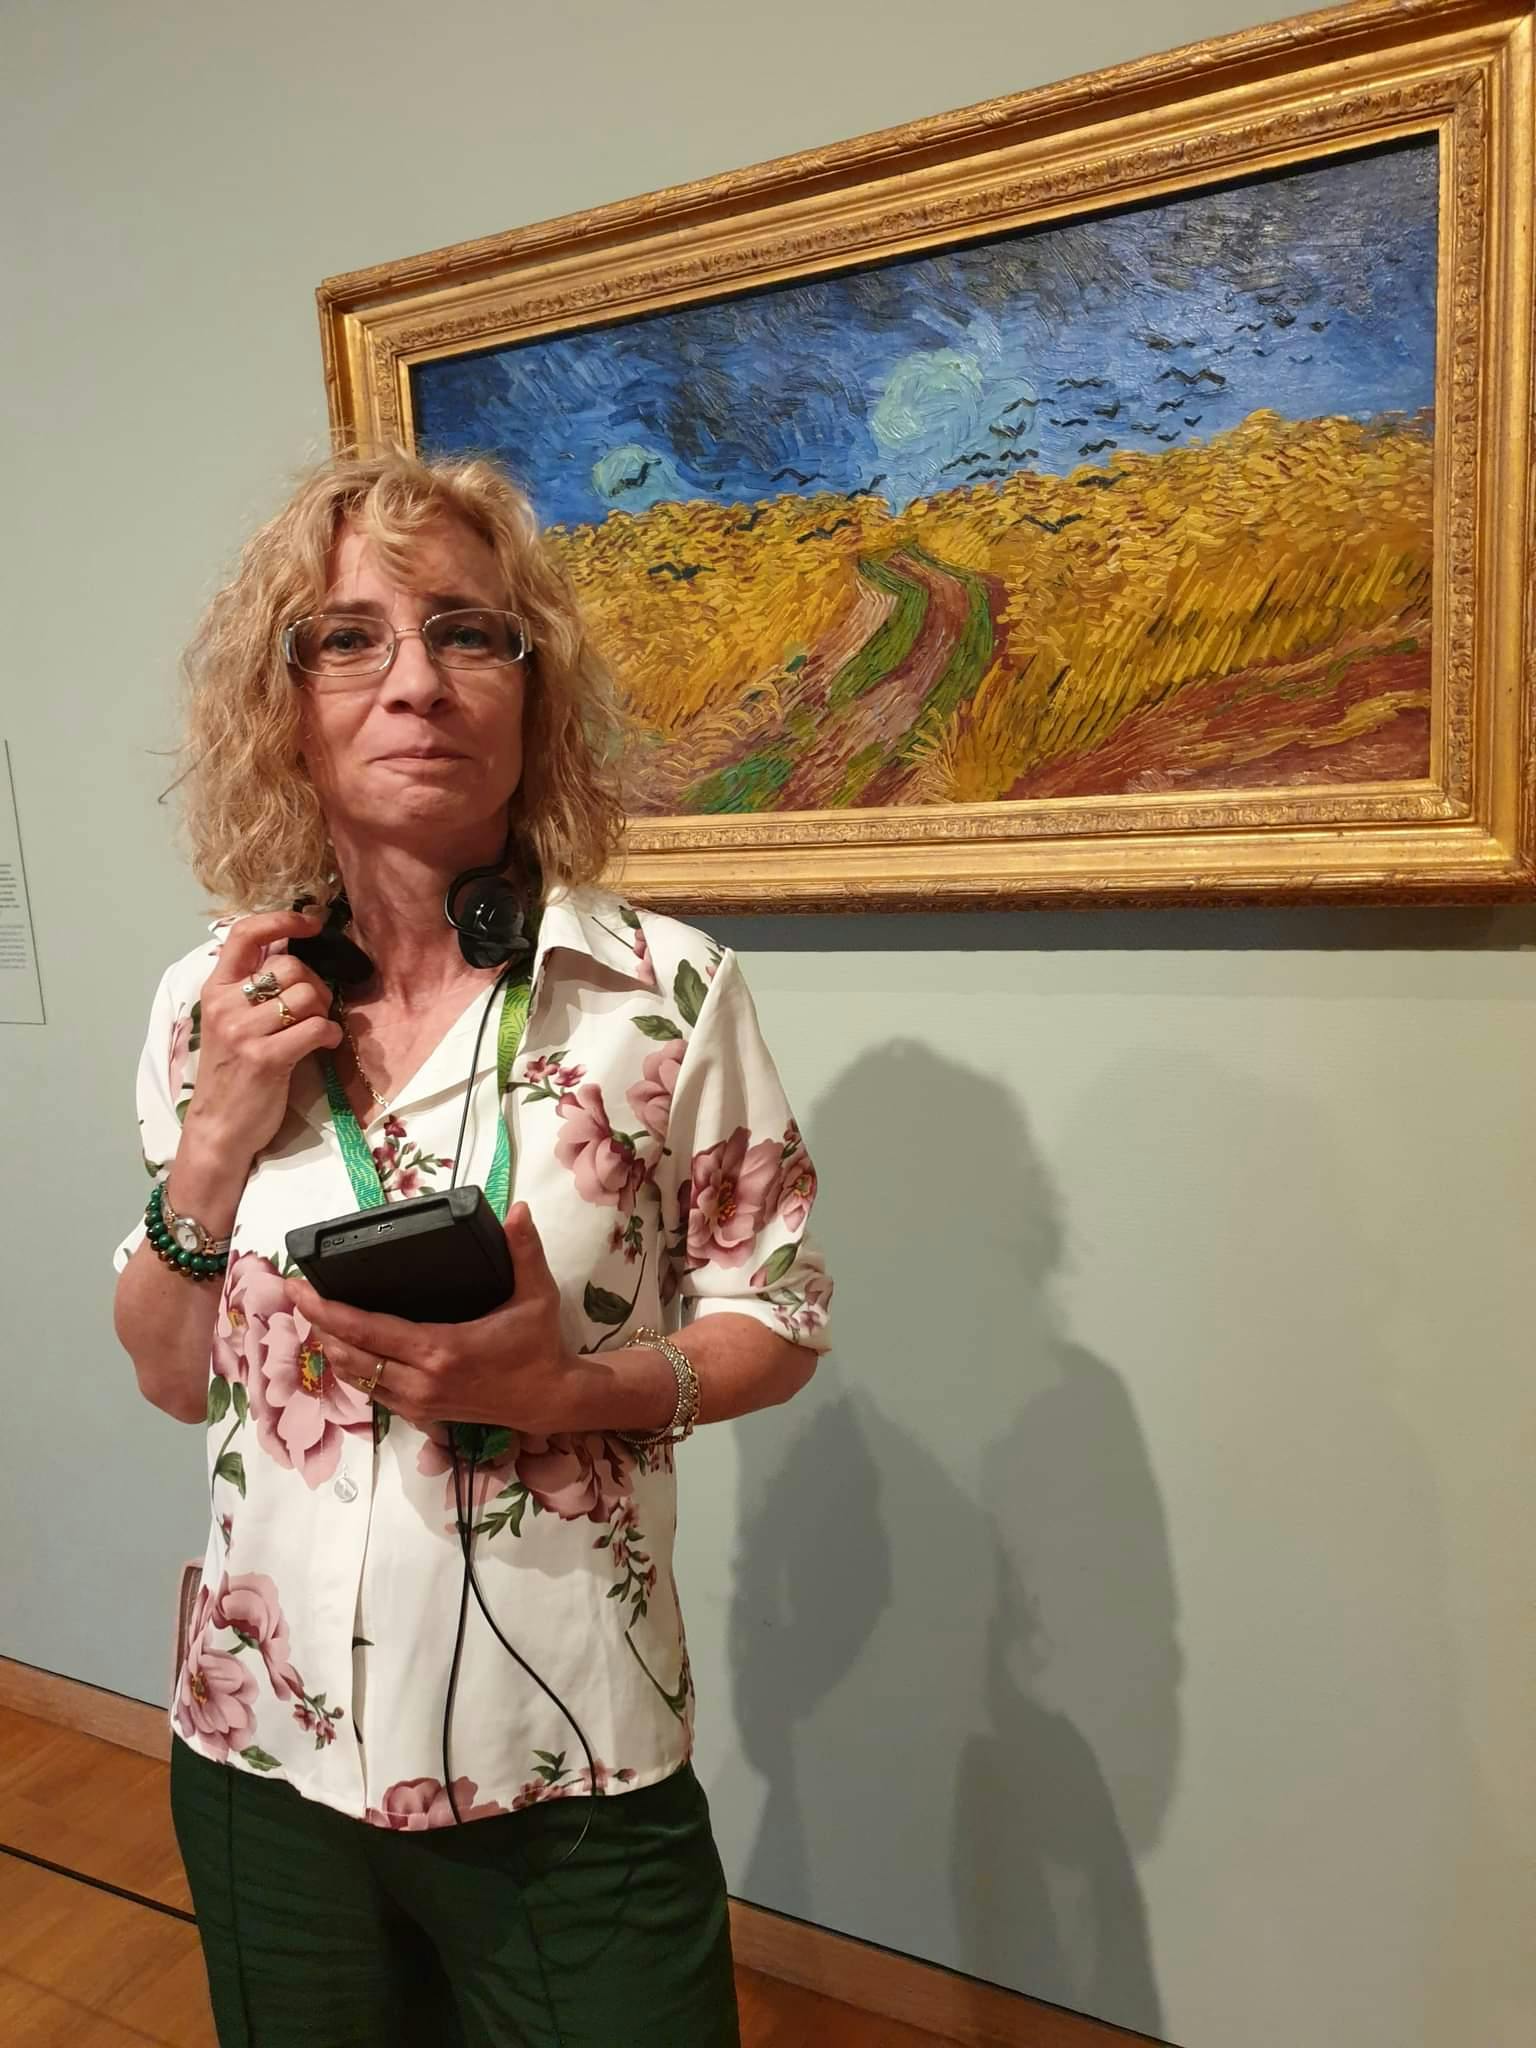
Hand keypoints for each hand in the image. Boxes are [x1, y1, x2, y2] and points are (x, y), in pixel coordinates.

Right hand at [182, 912, 342, 1165]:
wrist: (219, 1128)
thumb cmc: (233, 1073)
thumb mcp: (232, 1023)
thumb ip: (254, 989)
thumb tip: (295, 954)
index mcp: (215, 989)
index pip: (245, 934)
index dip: (282, 920)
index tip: (312, 923)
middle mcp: (225, 1005)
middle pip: (290, 967)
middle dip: (316, 983)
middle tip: (316, 1007)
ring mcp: (243, 1031)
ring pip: (307, 996)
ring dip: (323, 1012)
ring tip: (316, 1030)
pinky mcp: (265, 1058)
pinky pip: (317, 1028)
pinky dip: (330, 1035)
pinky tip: (324, 1045)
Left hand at [287, 1203, 603, 1434]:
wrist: (549, 1399)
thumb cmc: (539, 1345)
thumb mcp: (537, 1294)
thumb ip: (524, 1251)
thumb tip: (517, 1209)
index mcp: (441, 1349)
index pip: (367, 1330)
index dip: (326, 1310)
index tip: (298, 1289)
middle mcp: (421, 1381)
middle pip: (349, 1355)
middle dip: (317, 1326)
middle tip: (296, 1296)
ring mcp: (417, 1402)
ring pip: (355, 1377)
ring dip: (331, 1348)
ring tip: (313, 1318)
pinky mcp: (420, 1413)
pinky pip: (372, 1391)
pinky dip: (352, 1368)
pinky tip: (344, 1348)